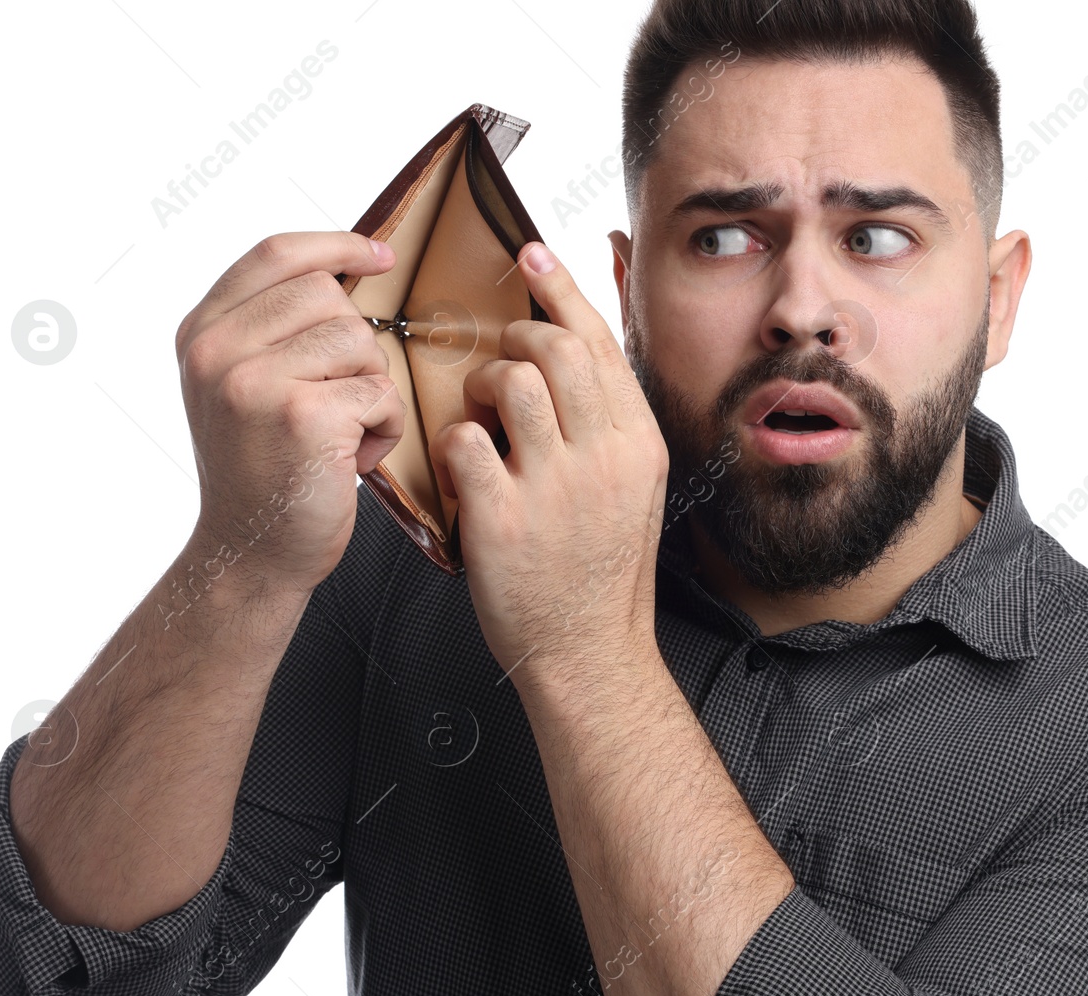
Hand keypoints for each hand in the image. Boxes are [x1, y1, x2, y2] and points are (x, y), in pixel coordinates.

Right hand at [175, 232, 405, 591]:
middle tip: (340, 398)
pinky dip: (384, 427)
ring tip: (342, 432)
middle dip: (356, 346)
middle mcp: (217, 351)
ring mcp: (254, 382)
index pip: (275, 254)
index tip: (380, 255)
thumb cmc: (263, 471)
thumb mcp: (241, 386)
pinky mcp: (302, 416)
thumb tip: (344, 268)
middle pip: (327, 295)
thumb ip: (270, 327)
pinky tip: (352, 458)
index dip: (335, 244)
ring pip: (360, 342)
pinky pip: (380, 391)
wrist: (251, 552)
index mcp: (201, 333)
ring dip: (372, 389)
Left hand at [430, 241, 669, 687]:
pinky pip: (463, 440)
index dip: (560, 287)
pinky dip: (452, 443)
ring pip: (508, 380)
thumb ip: (609, 421)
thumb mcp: (632, 486)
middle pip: (552, 347)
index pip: (598, 341)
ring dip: (480, 385)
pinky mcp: (504, 517)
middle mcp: (603, 455)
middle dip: (513, 336)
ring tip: (479, 415)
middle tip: (498, 357)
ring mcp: (555, 486)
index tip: (531, 252)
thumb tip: (583, 349)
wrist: (588, 650)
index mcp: (636, 442)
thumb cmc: (602, 567)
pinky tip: (460, 467)